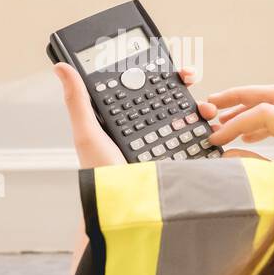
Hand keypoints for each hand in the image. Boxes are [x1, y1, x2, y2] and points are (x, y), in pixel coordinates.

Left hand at [53, 63, 217, 168]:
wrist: (125, 211)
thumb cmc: (101, 176)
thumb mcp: (89, 135)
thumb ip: (78, 101)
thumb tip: (61, 67)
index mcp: (123, 120)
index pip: (141, 88)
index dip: (155, 72)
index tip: (167, 63)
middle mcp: (145, 130)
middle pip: (168, 98)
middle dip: (183, 85)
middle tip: (189, 78)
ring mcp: (165, 144)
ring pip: (187, 115)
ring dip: (201, 105)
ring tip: (204, 107)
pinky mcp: (182, 160)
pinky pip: (199, 140)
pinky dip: (210, 131)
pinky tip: (212, 127)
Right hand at [205, 85, 273, 153]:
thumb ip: (253, 167)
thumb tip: (228, 154)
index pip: (264, 113)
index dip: (235, 124)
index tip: (215, 137)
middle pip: (272, 95)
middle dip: (239, 97)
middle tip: (213, 102)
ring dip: (249, 111)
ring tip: (224, 120)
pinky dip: (264, 124)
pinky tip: (246, 137)